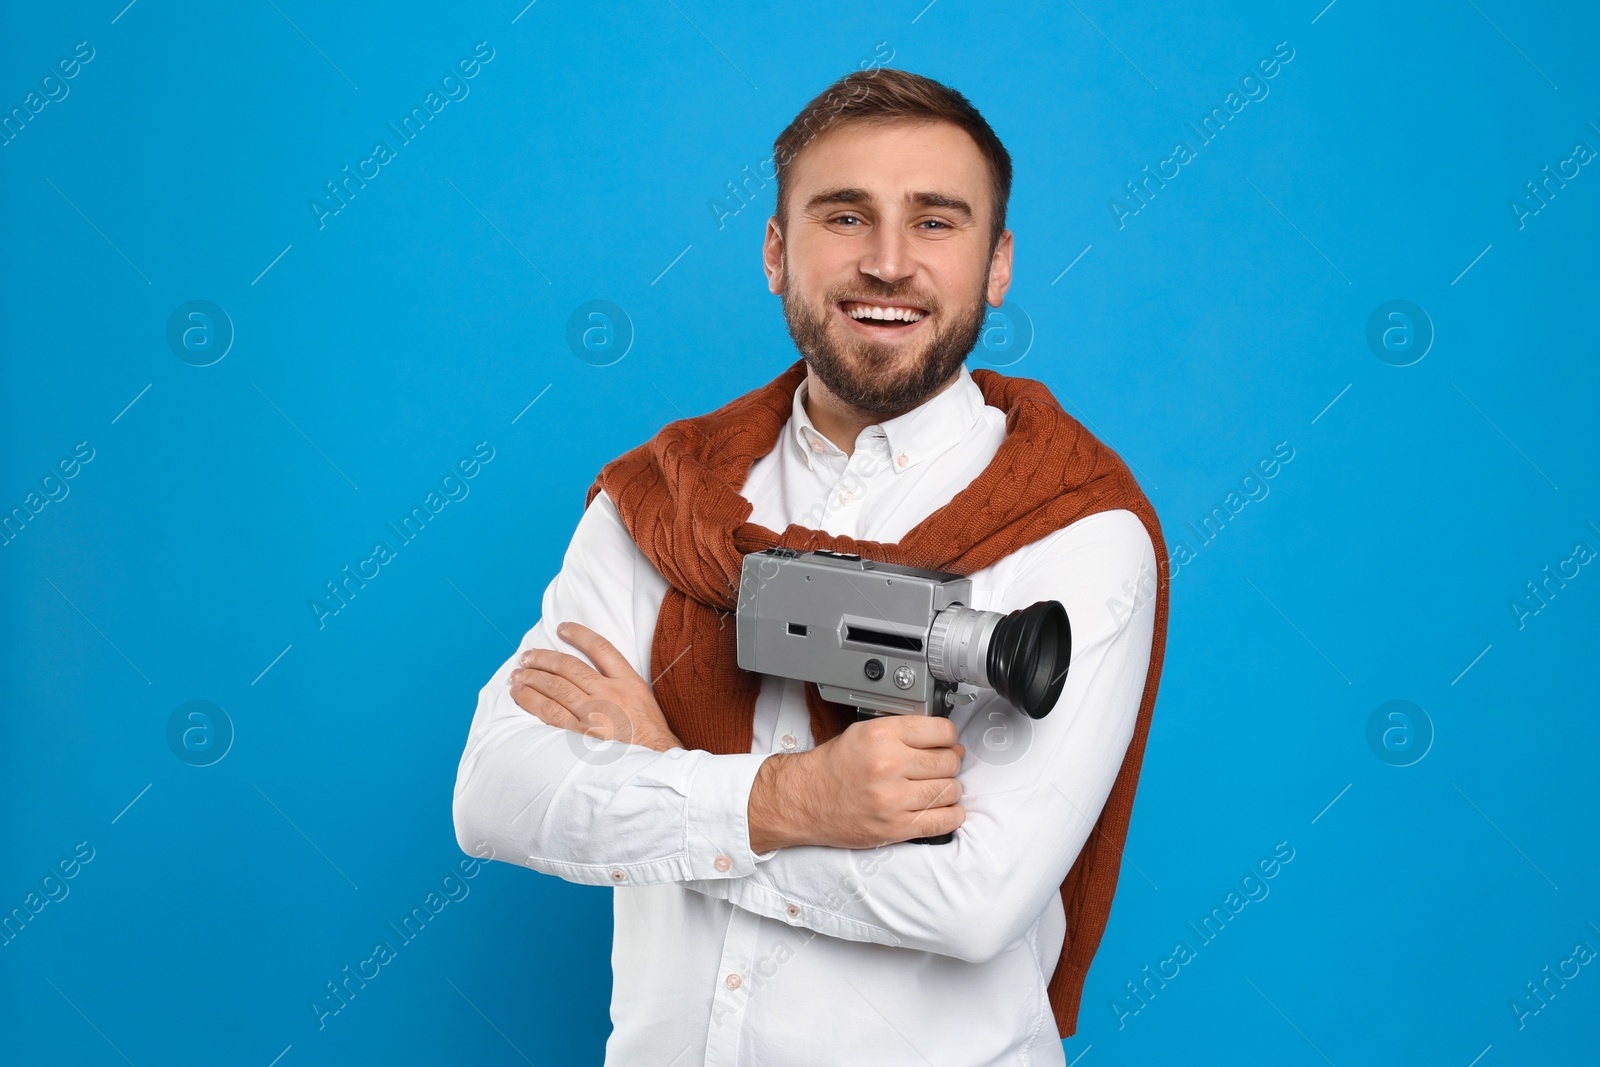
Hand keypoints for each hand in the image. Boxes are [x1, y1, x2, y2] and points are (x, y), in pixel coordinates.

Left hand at [510, 621, 684, 753]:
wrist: (657, 765)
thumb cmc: (651, 737)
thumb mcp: (645, 701)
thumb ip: (622, 685)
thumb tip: (595, 674)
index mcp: (629, 682)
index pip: (601, 648)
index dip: (579, 634)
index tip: (562, 628)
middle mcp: (610, 693)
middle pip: (570, 666)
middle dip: (544, 658)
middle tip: (527, 656)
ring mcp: (595, 714)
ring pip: (556, 687)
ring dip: (532, 678)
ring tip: (517, 674)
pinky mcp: (582, 734)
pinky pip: (550, 713)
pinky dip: (532, 701)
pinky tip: (520, 695)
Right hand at [749, 715, 964, 850]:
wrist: (804, 799)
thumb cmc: (834, 766)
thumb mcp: (865, 732)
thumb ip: (905, 733)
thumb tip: (951, 743)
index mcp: (881, 735)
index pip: (942, 731)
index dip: (948, 737)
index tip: (945, 743)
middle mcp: (888, 765)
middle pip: (949, 761)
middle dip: (949, 763)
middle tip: (937, 767)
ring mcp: (892, 799)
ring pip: (950, 790)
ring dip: (949, 789)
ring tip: (934, 788)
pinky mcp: (895, 828)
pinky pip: (944, 821)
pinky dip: (951, 815)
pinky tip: (942, 809)